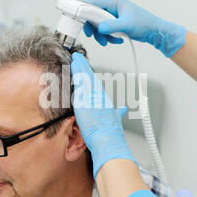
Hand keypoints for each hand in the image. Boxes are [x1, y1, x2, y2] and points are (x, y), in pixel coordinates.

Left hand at [70, 52, 137, 177]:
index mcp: (105, 100)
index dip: (89, 76)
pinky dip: (77, 72)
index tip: (85, 69)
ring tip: (75, 58)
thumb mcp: (115, 119)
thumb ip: (118, 113)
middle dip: (84, 67)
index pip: (95, 85)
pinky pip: (80, 82)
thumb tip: (122, 110)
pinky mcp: (86, 98)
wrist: (108, 138)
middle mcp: (100, 96)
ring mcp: (93, 96)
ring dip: (80, 67)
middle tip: (78, 58)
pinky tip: (74, 65)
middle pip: (91, 78)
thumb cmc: (110, 132)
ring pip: (85, 77)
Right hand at [83, 0, 186, 57]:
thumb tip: (100, 28)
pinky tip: (117, 40)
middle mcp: (112, 7)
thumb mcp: (127, 25)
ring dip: (102, 35)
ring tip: (110, 42)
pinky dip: (108, 37)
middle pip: (93, 16)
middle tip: (96, 37)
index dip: (84, 12)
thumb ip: (112, 26)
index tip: (80, 22)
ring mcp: (113, 15)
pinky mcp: (115, 23)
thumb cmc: (145, 24)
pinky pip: (105, 30)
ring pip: (98, 25)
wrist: (154, 32)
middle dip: (94, 28)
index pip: (92, 3)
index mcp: (114, 2)